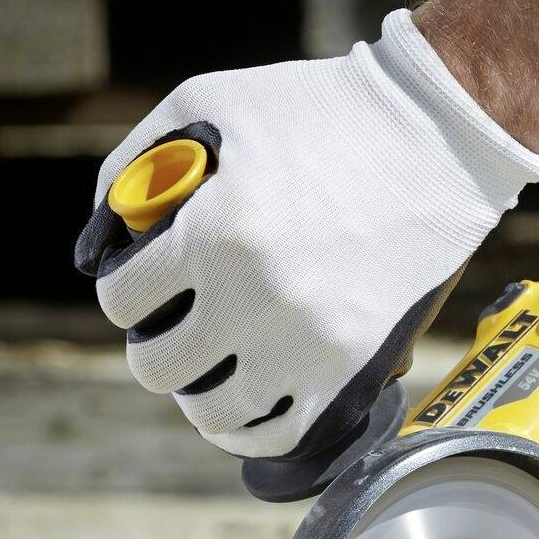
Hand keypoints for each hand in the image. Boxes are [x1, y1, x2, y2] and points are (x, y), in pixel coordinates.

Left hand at [75, 10, 538, 474]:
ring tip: (207, 367)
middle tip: (171, 325)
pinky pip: (280, 435)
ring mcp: (307, 344)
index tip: (141, 284)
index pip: (123, 299)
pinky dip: (249, 430)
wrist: (437, 139)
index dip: (123, 290)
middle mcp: (256, 299)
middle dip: (152, 343)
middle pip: (158, 366)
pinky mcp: (351, 371)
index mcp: (215, 233)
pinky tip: (243, 403)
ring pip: (212, 413)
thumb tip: (101, 238)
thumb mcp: (212, 103)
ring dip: (196, 391)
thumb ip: (140, 160)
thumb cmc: (320, 112)